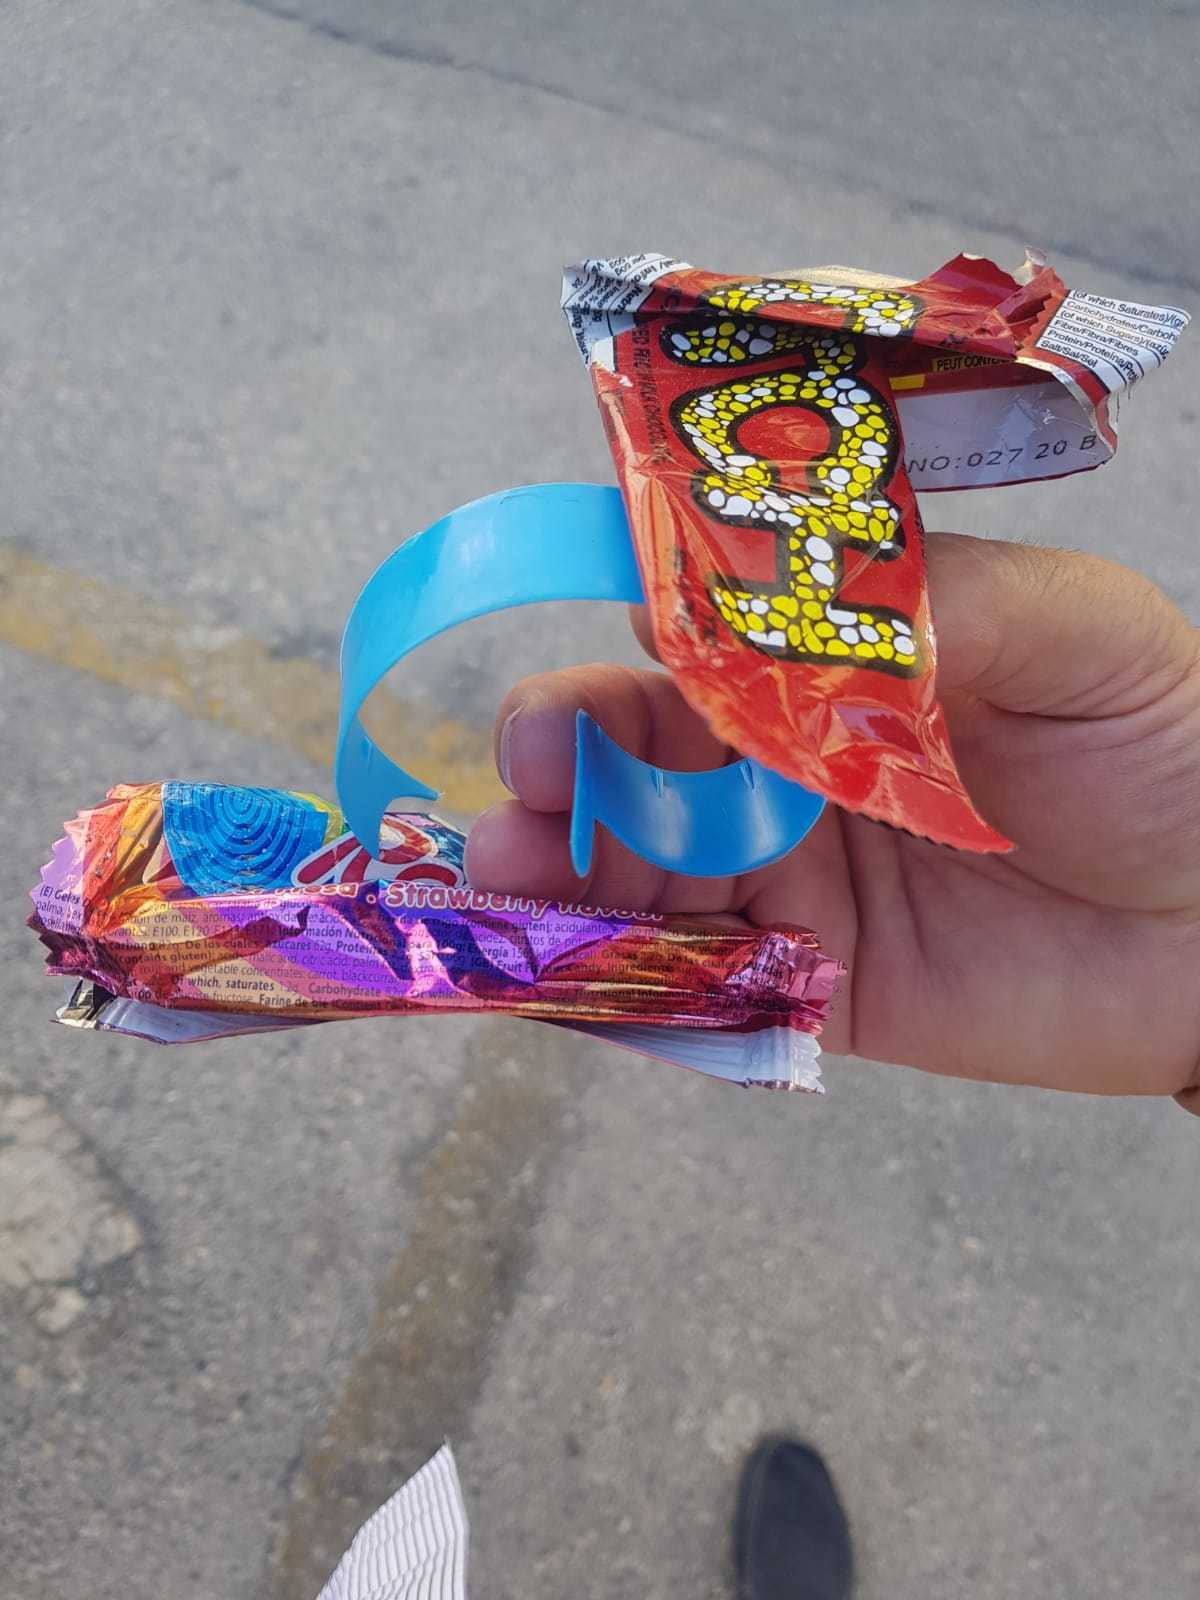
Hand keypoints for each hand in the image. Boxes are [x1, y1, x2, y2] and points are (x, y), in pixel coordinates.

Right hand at [466, 534, 1199, 1104]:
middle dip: (566, 772)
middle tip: (523, 790)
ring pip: (647, 875)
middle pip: (641, 763)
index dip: (618, 658)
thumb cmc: (1170, 744)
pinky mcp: (813, 985)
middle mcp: (790, 766)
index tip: (573, 685)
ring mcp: (794, 878)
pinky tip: (566, 978)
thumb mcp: (1072, 631)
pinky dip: (624, 984)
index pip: (694, 644)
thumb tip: (725, 593)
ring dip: (567, 877)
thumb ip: (923, 604)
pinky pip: (700, 985)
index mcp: (835, 663)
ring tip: (512, 879)